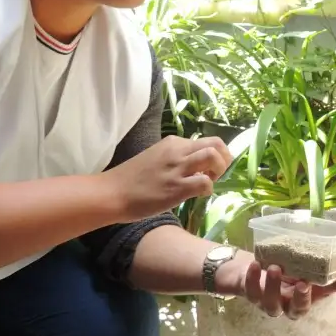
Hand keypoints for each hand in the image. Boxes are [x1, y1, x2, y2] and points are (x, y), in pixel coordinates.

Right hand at [103, 136, 232, 221]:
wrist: (111, 192)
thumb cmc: (131, 179)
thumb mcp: (156, 158)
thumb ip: (175, 158)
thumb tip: (196, 167)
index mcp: (173, 142)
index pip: (206, 141)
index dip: (215, 154)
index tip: (209, 168)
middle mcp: (178, 150)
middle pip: (216, 143)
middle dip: (224, 158)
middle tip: (217, 173)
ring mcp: (177, 168)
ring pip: (213, 156)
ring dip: (219, 170)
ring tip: (210, 181)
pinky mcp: (176, 187)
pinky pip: (205, 182)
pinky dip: (208, 188)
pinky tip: (199, 195)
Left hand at [221, 252, 335, 318]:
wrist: (257, 267)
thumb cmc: (286, 272)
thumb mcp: (306, 275)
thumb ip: (325, 281)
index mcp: (296, 302)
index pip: (304, 307)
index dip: (307, 299)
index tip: (311, 285)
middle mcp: (282, 305)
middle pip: (289, 309)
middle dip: (297, 298)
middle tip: (302, 282)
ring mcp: (264, 300)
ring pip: (268, 301)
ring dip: (272, 285)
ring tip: (276, 267)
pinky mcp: (250, 291)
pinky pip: (249, 289)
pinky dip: (252, 278)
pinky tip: (256, 264)